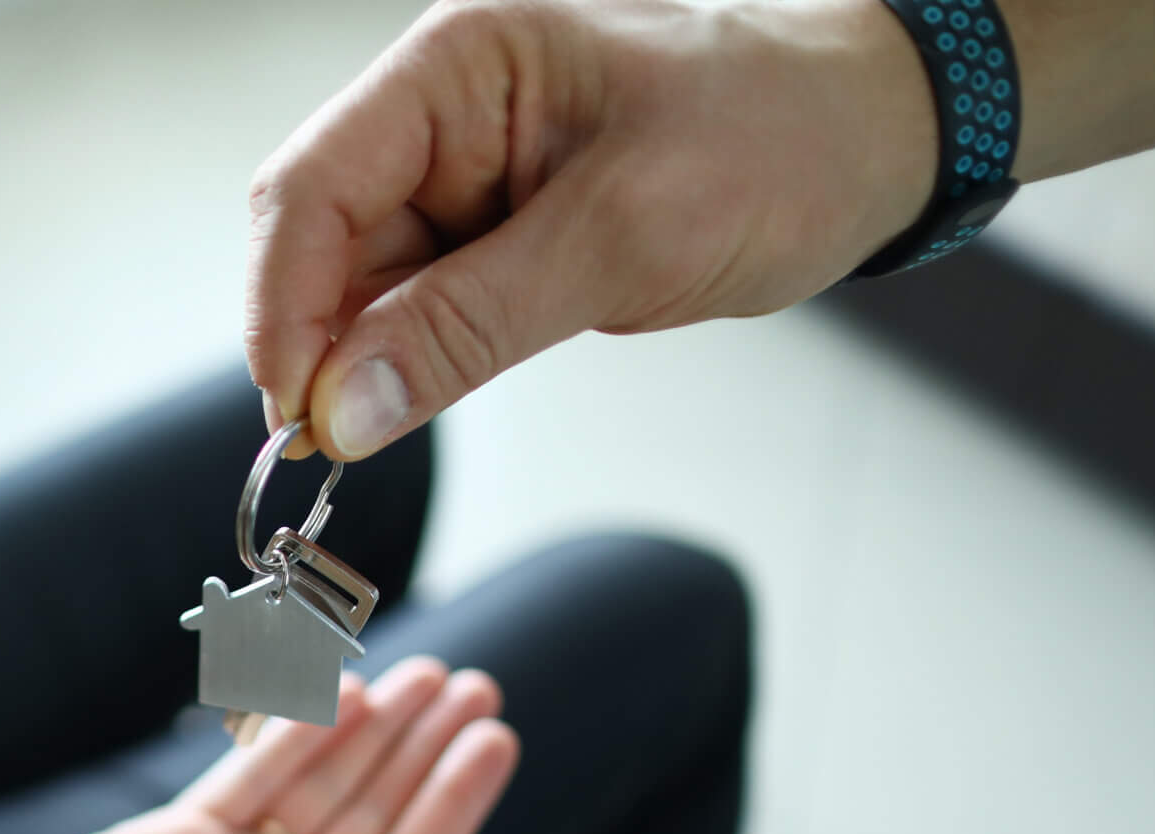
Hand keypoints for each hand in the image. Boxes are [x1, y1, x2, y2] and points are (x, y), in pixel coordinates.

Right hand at [0, 660, 519, 833]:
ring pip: (321, 792)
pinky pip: (254, 778)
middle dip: (424, 755)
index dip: (452, 804)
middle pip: (374, 823)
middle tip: (476, 687)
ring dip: (372, 734)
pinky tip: (341, 693)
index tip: (491, 739)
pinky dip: (296, 735)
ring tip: (425, 674)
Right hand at [244, 0, 939, 461]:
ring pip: (357, 291)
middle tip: (332, 447)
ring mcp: (460, 179)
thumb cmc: (778, 134)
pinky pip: (414, 313)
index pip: (311, 188)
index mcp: (457, 66)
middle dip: (315, 347)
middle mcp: (440, 115)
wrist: (871, 137)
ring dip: (359, 367)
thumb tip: (346, 410)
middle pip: (318, 244)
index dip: (284, 306)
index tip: (296, 411)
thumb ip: (471, 325)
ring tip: (379, 431)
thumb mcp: (625, 235)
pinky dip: (406, 368)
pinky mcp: (488, 240)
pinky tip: (413, 404)